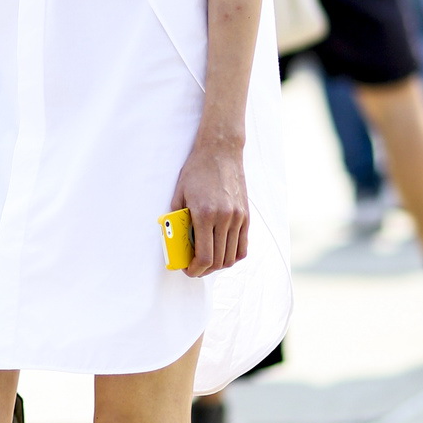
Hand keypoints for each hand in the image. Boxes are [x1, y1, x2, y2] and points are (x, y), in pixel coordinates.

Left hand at [171, 137, 248, 276]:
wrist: (221, 151)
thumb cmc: (197, 171)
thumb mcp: (180, 195)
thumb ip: (178, 220)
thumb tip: (176, 242)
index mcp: (205, 214)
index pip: (204, 256)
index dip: (194, 269)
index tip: (187, 270)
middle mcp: (224, 218)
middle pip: (218, 260)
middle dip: (204, 270)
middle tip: (194, 268)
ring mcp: (238, 218)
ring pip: (231, 257)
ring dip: (218, 265)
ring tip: (207, 261)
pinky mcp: (246, 216)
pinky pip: (243, 246)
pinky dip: (232, 256)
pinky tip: (222, 253)